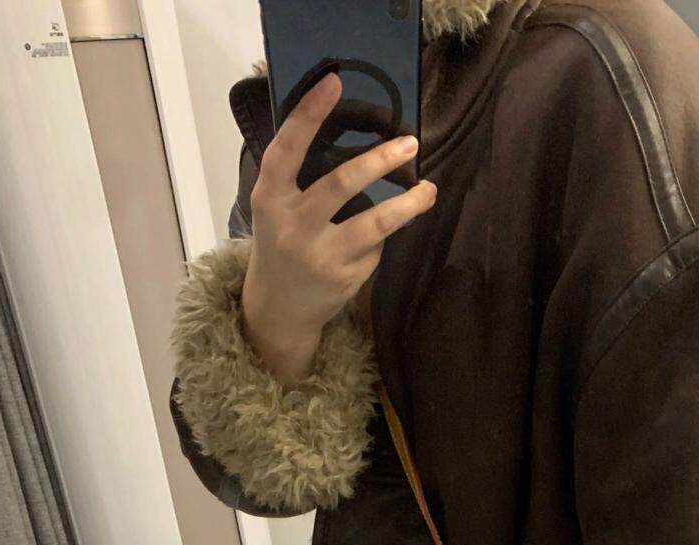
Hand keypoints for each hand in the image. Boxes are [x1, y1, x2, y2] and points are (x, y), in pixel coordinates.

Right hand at [241, 71, 436, 386]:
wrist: (279, 308)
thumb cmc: (281, 242)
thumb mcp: (276, 207)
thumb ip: (300, 176)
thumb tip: (354, 132)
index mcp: (270, 199)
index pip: (287, 149)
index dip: (309, 114)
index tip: (334, 81)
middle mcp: (292, 227)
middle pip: (341, 185)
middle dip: (379, 160)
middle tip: (410, 143)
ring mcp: (319, 257)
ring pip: (374, 224)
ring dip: (407, 205)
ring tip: (429, 190)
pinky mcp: (344, 280)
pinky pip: (374, 248)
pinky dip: (381, 237)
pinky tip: (379, 237)